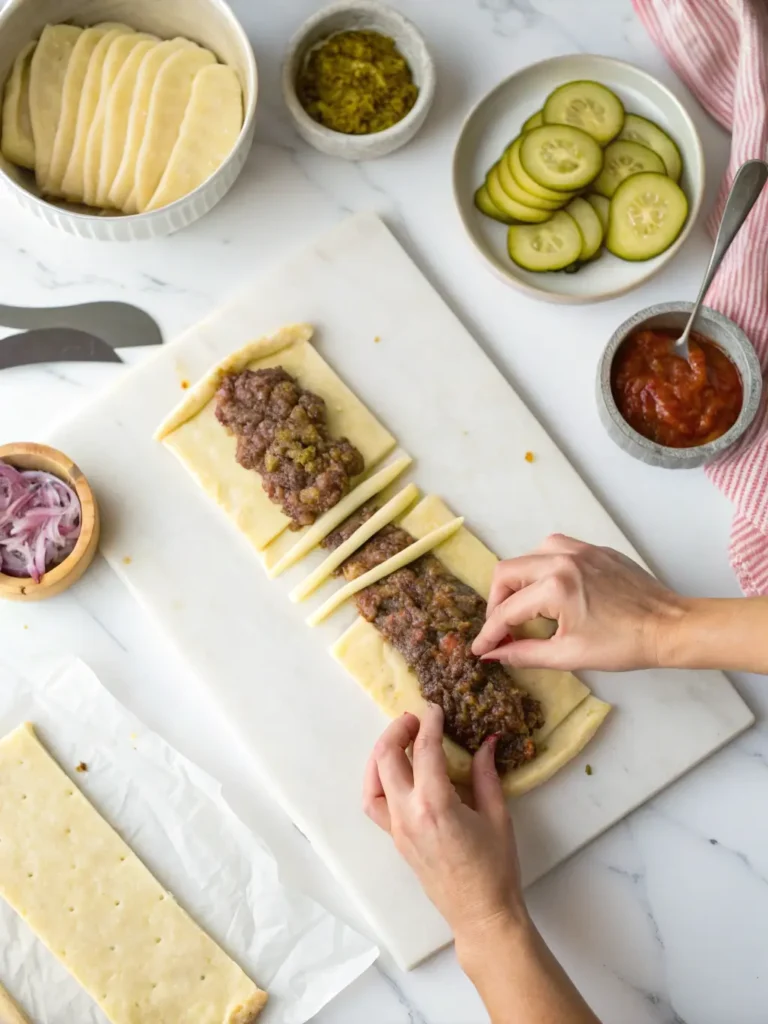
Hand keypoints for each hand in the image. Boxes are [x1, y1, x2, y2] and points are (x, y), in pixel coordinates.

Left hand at [363, 704, 525, 943]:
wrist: (480, 914)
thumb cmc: (495, 868)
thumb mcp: (498, 816)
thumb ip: (486, 775)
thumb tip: (486, 742)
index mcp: (436, 805)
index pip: (425, 750)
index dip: (430, 723)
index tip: (435, 708)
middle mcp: (408, 814)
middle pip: (387, 758)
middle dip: (398, 730)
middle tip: (416, 719)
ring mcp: (397, 828)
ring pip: (372, 780)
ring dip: (382, 753)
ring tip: (400, 739)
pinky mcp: (395, 839)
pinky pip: (374, 803)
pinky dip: (377, 780)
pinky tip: (394, 771)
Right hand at [471, 534, 685, 670]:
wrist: (669, 626)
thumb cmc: (623, 645)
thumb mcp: (568, 655)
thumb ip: (524, 653)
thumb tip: (494, 654)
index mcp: (555, 587)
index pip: (507, 610)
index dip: (489, 633)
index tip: (479, 649)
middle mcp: (562, 559)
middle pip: (507, 572)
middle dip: (497, 601)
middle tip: (501, 627)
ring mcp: (579, 549)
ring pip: (529, 555)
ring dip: (519, 580)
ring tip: (524, 607)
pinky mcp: (594, 549)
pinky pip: (554, 550)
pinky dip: (543, 568)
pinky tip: (550, 589)